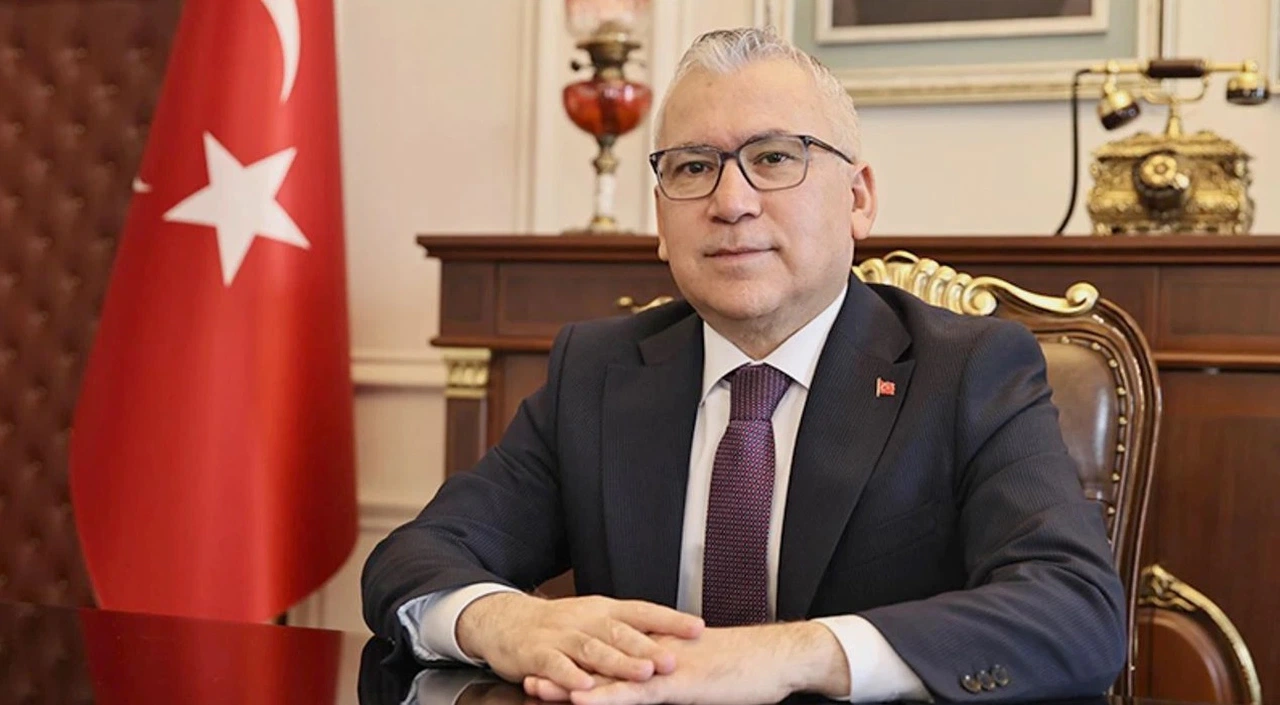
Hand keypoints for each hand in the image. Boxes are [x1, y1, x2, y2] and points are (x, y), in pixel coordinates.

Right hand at [456, 593, 704, 693]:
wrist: (507, 621)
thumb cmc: (561, 626)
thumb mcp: (596, 620)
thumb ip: (629, 630)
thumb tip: (674, 639)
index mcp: (605, 609)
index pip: (643, 611)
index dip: (670, 620)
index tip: (698, 628)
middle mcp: (586, 618)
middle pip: (620, 631)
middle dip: (648, 646)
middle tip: (672, 660)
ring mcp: (562, 635)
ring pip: (593, 648)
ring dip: (618, 662)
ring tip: (641, 674)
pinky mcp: (538, 654)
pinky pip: (556, 665)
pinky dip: (570, 676)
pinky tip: (585, 686)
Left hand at [522, 623, 849, 704]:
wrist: (776, 658)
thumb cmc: (745, 668)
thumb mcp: (703, 671)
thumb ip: (677, 672)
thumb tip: (660, 677)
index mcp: (659, 647)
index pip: (609, 652)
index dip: (577, 657)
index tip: (548, 661)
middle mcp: (654, 652)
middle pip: (599, 660)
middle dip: (563, 667)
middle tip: (527, 673)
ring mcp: (662, 667)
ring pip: (608, 675)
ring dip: (572, 683)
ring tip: (538, 689)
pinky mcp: (676, 685)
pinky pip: (634, 694)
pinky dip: (606, 698)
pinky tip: (584, 702)